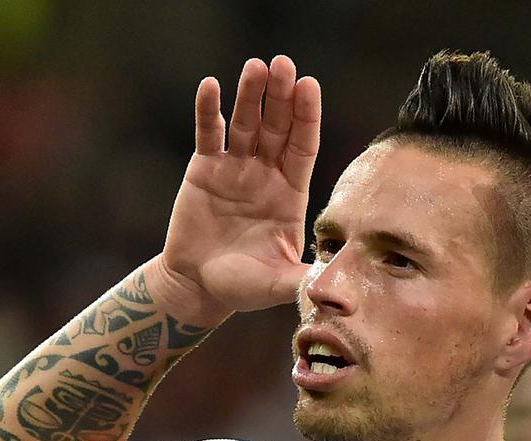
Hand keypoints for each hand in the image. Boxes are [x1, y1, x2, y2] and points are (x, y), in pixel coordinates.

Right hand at [159, 56, 320, 319]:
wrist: (199, 286)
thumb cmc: (244, 286)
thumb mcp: (278, 283)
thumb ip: (302, 278)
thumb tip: (331, 285)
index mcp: (291, 193)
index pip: (303, 147)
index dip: (307, 117)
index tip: (310, 86)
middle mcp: (267, 174)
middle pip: (277, 127)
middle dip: (281, 96)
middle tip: (284, 64)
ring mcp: (236, 168)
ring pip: (245, 124)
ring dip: (249, 95)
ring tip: (255, 66)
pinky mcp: (204, 169)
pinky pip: (208, 134)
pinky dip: (208, 111)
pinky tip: (212, 86)